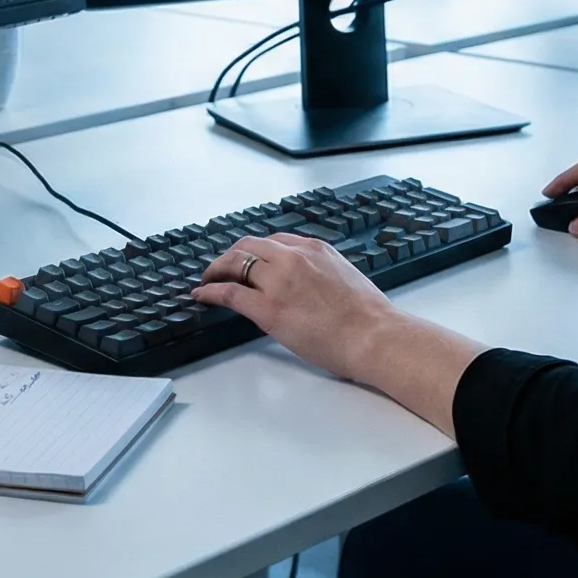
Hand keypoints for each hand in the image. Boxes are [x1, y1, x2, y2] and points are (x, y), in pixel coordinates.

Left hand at [193, 234, 484, 434]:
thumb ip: (322, 273)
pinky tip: (202, 295)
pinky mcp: (268, 308)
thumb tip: (308, 286)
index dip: (255, 251)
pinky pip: (229, 293)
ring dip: (217, 269)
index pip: (275, 241)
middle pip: (249, 246)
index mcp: (316, 249)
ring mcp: (278, 281)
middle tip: (220, 268)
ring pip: (235, 262)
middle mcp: (294, 257)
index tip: (247, 259)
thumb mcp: (346, 278)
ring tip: (208, 279)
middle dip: (230, 255)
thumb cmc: (369, 317)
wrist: (375, 335)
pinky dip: (211, 291)